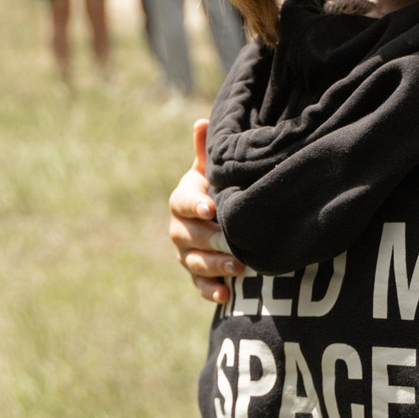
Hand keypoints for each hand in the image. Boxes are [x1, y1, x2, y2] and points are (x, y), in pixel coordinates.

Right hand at [170, 118, 239, 301]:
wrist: (216, 217)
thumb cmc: (216, 187)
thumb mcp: (212, 171)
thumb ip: (207, 152)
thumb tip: (202, 122)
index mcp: (182, 199)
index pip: (182, 203)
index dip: (195, 205)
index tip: (211, 209)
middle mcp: (179, 228)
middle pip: (190, 236)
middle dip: (212, 240)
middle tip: (234, 243)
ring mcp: (186, 253)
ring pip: (196, 262)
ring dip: (216, 267)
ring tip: (239, 268)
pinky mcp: (196, 274)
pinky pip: (199, 285)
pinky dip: (210, 291)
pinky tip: (225, 295)